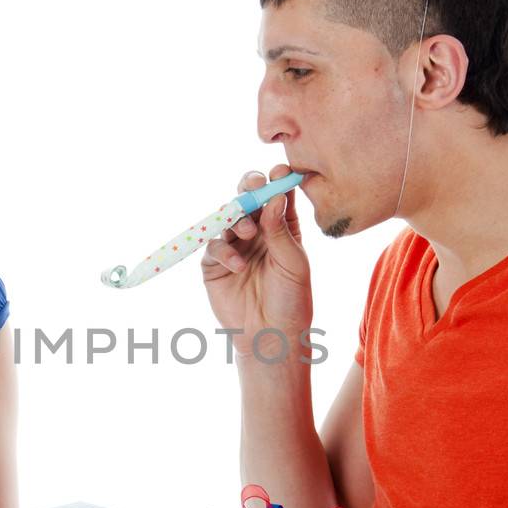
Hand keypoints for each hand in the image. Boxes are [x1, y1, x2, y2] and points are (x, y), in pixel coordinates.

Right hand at [200, 164, 312, 359]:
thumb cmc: (291, 301)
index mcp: (282, 228)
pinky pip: (214, 246)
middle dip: (249, 187)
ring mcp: (234, 246)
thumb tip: (274, 197)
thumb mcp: (293, 264)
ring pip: (228, 217)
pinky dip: (224, 251)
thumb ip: (281, 231)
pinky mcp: (215, 264)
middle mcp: (257, 233)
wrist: (271, 336)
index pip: (278, 196)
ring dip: (237, 218)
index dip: (278, 181)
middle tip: (254, 186)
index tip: (281, 171)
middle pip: (248, 199)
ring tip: (248, 232)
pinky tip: (238, 265)